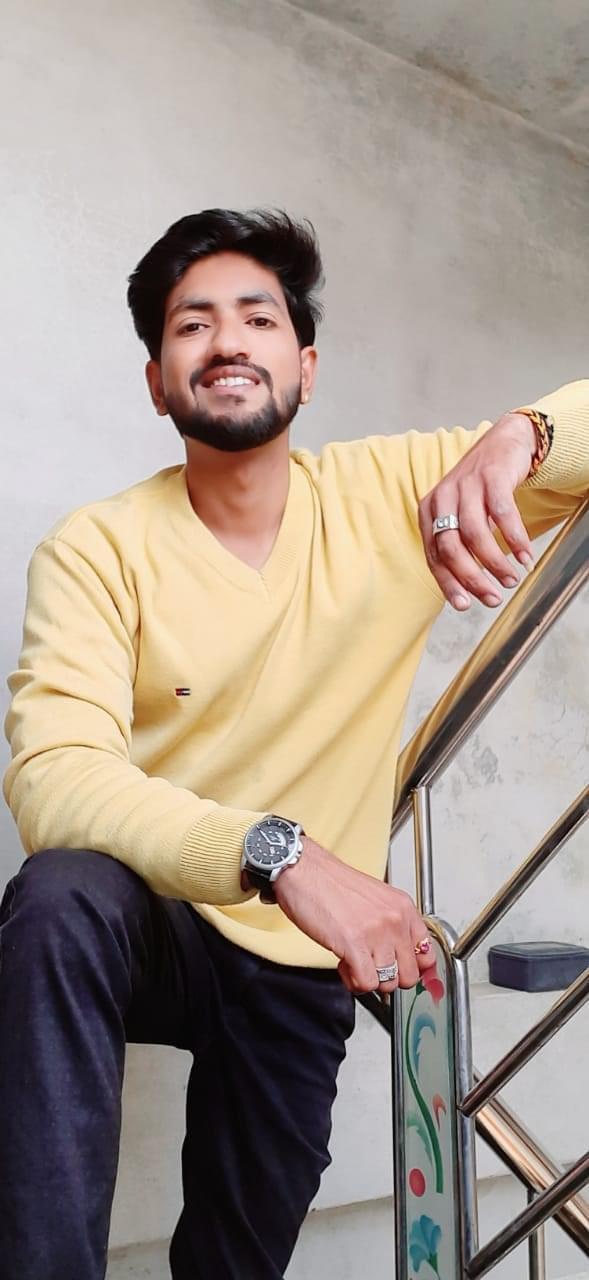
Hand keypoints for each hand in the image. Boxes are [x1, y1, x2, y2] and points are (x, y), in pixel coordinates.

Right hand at [274, 838, 435, 994]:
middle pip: (409, 976)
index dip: (413, 970)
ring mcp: (376, 932)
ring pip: (388, 983)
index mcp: (403, 908)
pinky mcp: (354, 943)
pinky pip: (366, 983)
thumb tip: (400, 956)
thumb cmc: (332, 884)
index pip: (427, 954)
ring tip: (354, 964)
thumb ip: (392, 926)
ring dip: (368, 980)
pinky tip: (344, 966)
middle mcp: (394, 920)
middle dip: (388, 979)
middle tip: (371, 968)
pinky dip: (354, 982)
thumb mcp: (375, 900)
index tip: (400, 972)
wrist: (304, 871)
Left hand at [418, 413, 536, 610]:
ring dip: (496, 563)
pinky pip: (502, 514)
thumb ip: (457, 545)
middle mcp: (443, 498)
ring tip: (511, 579)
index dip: (449, 583)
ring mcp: (466, 486)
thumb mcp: (458, 514)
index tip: (465, 606)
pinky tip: (526, 556)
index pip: (434, 556)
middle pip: (452, 548)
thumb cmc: (478, 489)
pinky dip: (515, 539)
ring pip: (476, 534)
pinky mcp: (492, 477)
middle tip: (493, 598)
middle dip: (472, 578)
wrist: (501, 443)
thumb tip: (466, 590)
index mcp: (428, 511)